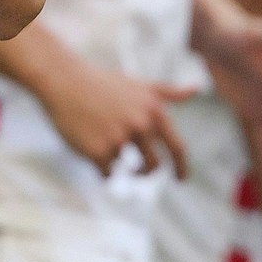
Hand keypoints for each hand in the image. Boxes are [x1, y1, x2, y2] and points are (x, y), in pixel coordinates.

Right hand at [37, 54, 194, 176]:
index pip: (177, 147)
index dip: (182, 167)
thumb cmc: (103, 83)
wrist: (64, 81)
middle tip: (138, 171)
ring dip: (124, 169)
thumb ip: (169, 92)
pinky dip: (101, 166)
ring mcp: (118, 138)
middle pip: (153, 166)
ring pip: (130, 170)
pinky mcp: (98, 151)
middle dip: (146, 172)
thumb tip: (196, 89)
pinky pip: (107, 173)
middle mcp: (140, 124)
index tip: (181, 179)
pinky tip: (90, 146)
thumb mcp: (139, 86)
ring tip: (110, 151)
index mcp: (154, 110)